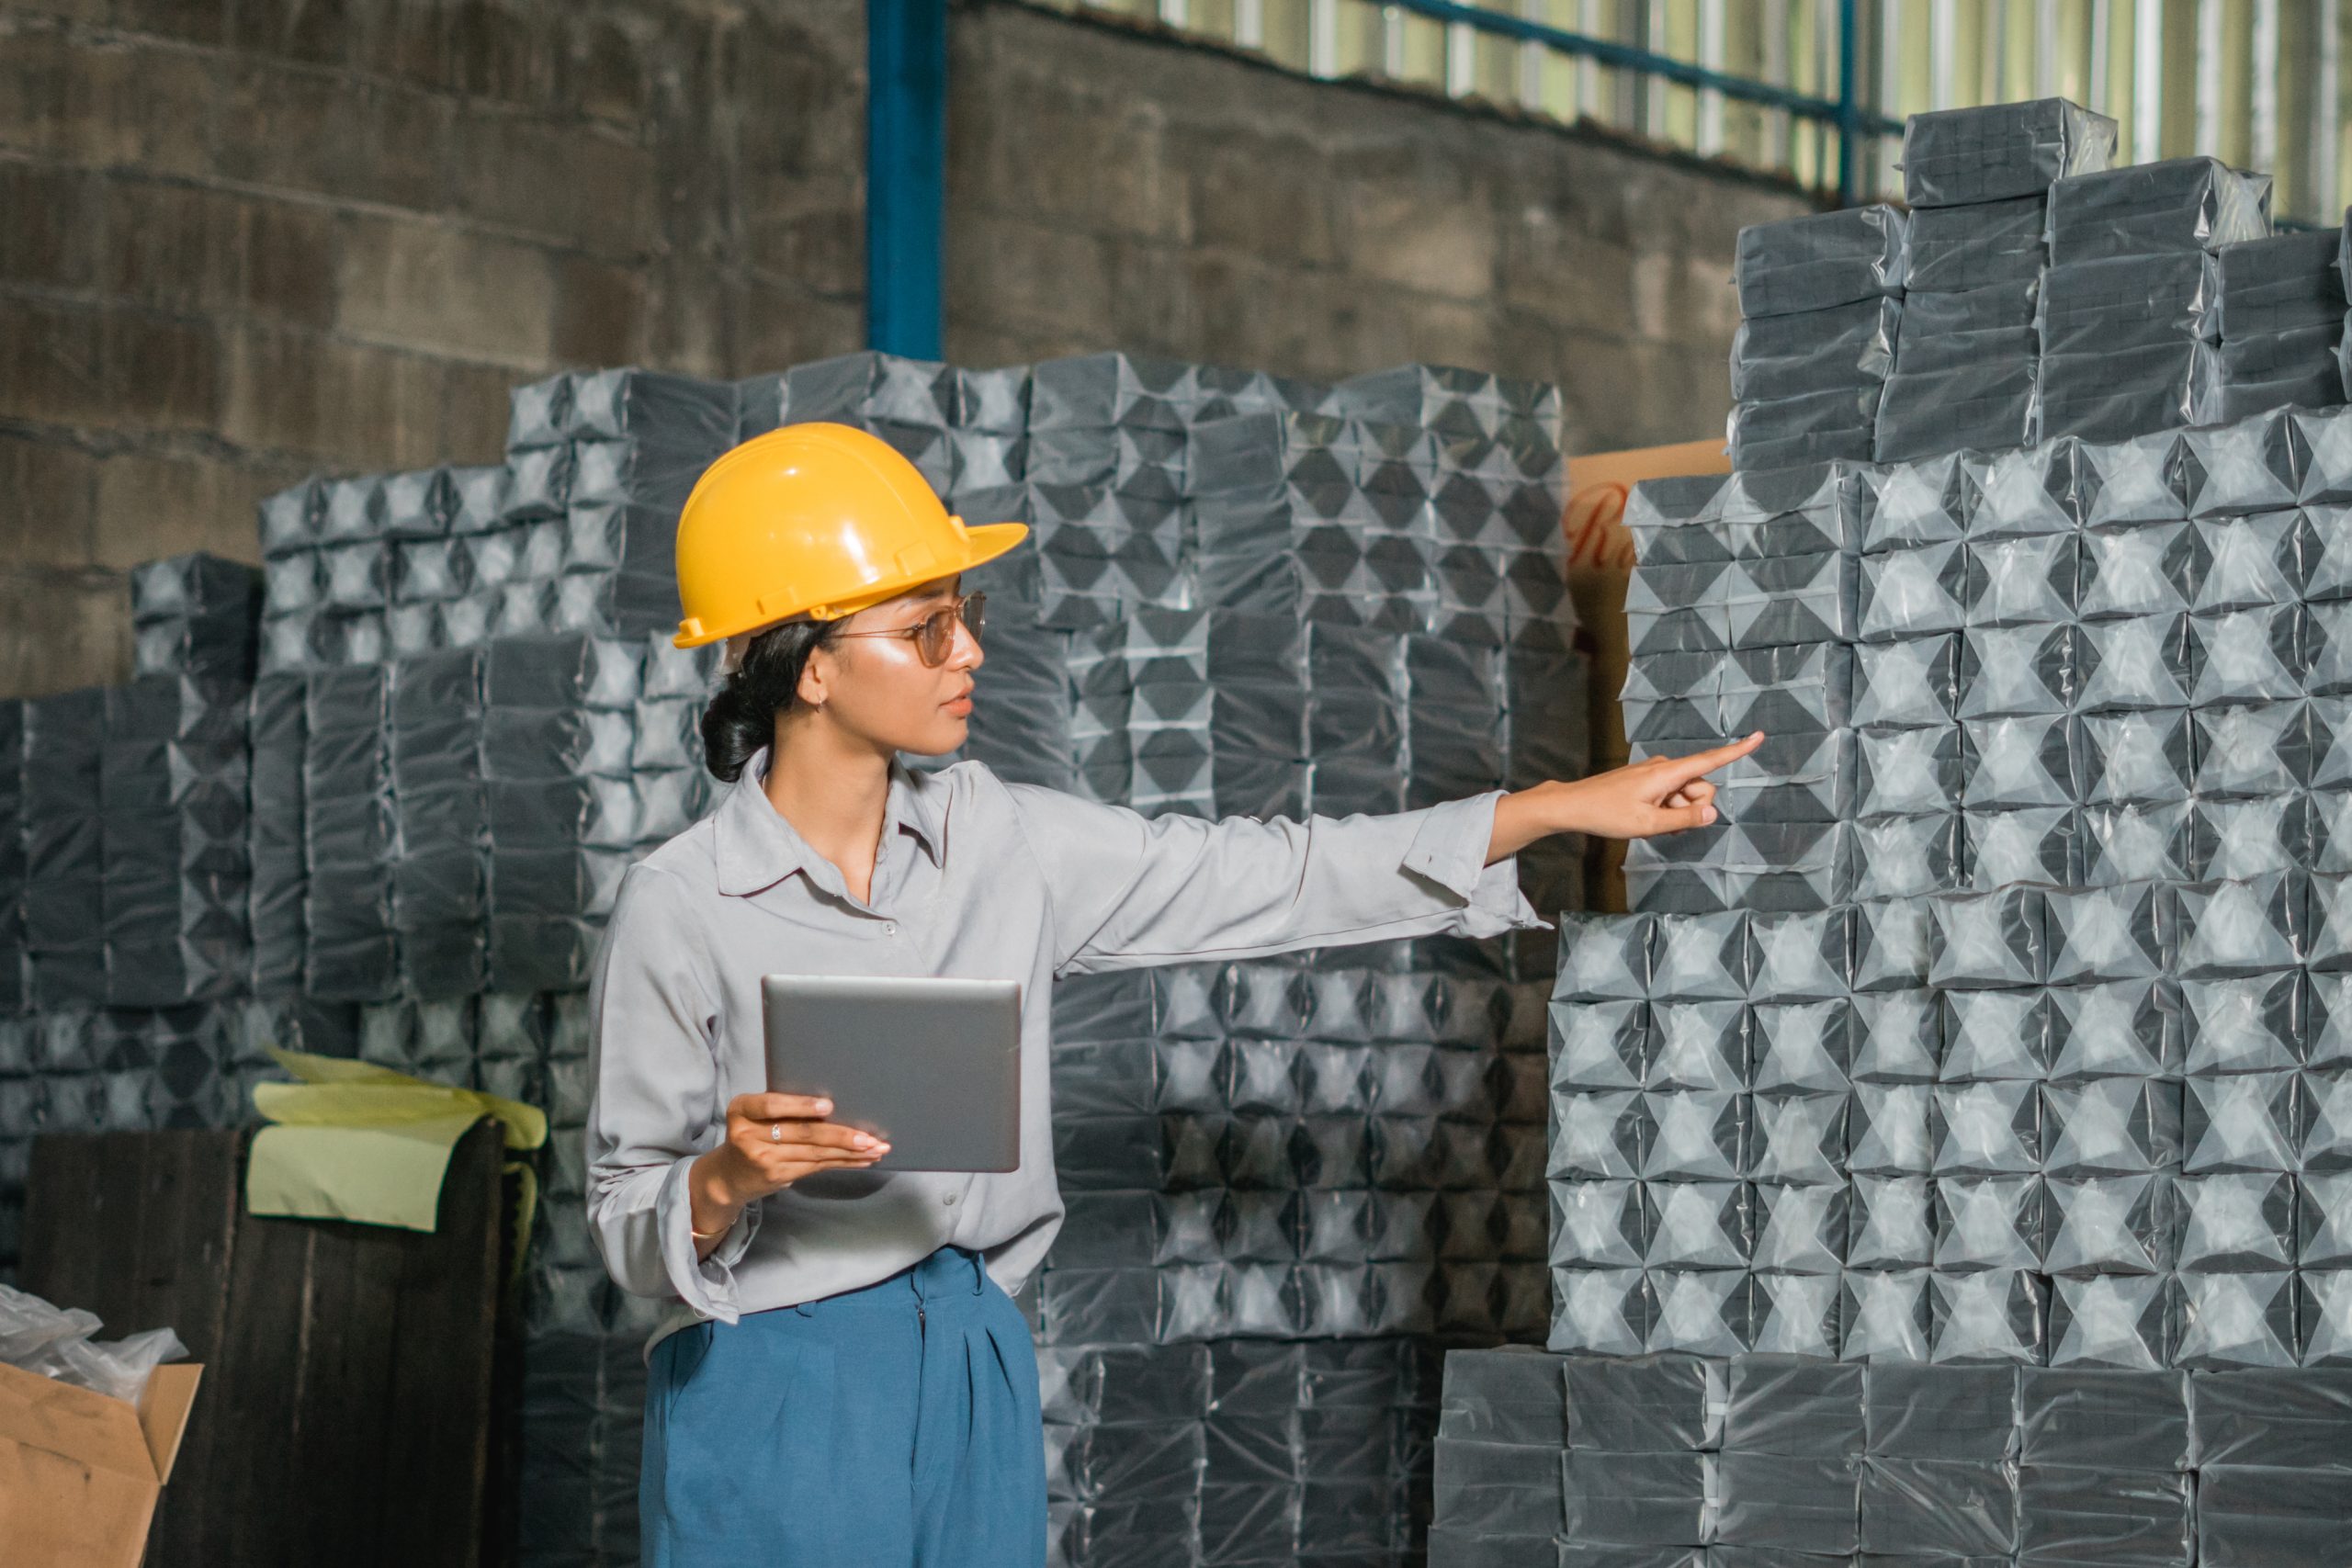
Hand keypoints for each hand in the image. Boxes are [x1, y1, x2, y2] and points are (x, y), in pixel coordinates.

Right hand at [689, 1092, 888, 1240]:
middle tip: (869, 1137)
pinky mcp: (777, 1176)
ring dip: (849, 1152)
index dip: (801, 1106)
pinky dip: (843, 1162)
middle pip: (802, 1133)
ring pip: (814, 1153)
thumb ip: (781, 1107)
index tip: (828, 1106)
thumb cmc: (750, 1135)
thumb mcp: (753, 1115)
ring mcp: (763, 1159)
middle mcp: (749, 1135)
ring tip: (876, 1148)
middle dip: (840, 1135)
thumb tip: (834, 1103)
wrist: (727, 1176)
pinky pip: (817, 1167)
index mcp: (742, 1110)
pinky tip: (862, 1159)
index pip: (771, 1105)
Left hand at [1489, 733, 1763, 852]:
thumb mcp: (1647, 824)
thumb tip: (1713, 813)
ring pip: (1685, 795)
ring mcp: (1656, 773)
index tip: (1759, 736)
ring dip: (1677, 812)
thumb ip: (1683, 820)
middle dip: (1694, 807)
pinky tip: (1645, 817)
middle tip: (1665, 823)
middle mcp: (1665, 767)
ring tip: (1649, 821)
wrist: (1574, 805)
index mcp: (1667, 773)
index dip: (1737, 750)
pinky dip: (1667, 809)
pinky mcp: (1648, 780)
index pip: (1710, 761)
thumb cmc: (1607, 814)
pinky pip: (1671, 796)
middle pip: (1701, 787)